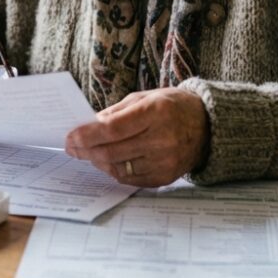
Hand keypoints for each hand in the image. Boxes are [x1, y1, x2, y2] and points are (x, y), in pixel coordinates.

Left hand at [64, 88, 209, 186]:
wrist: (207, 126)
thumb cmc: (171, 106)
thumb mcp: (144, 98)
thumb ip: (116, 112)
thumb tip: (88, 126)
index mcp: (155, 112)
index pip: (112, 129)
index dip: (87, 135)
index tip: (70, 137)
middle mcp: (162, 139)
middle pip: (112, 151)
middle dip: (86, 150)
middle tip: (72, 147)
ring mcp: (165, 161)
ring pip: (118, 168)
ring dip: (98, 161)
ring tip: (90, 153)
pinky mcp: (165, 177)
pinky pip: (130, 179)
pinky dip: (115, 170)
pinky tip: (109, 161)